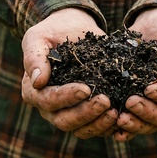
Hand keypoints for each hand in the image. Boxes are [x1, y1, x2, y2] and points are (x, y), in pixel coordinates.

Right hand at [21, 8, 117, 137]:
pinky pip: (96, 127)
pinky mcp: (88, 113)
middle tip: (105, 101)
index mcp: (34, 91)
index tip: (85, 89)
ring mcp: (69, 112)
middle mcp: (49, 108)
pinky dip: (109, 125)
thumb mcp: (38, 37)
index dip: (66, 97)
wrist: (73, 29)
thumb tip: (38, 81)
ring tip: (116, 112)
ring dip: (98, 123)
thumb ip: (34, 56)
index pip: (48, 101)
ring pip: (81, 129)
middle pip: (64, 121)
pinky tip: (122, 116)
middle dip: (85, 113)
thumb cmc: (53, 32)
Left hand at [114, 7, 156, 140]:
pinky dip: (125, 130)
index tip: (150, 88)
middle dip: (148, 112)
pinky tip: (114, 130)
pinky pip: (135, 124)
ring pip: (150, 125)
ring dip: (135, 123)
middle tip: (130, 102)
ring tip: (119, 118)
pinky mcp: (140, 106)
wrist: (155, 24)